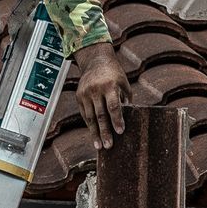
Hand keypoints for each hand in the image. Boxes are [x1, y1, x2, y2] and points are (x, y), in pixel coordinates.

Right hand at [72, 38, 129, 153]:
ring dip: (95, 133)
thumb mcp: (123, 83)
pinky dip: (89, 125)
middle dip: (105, 132)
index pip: (113, 106)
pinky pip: (84, 114)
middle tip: (109, 146)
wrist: (95, 60)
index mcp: (110, 85)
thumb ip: (125, 99)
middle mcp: (96, 90)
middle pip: (100, 115)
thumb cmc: (114, 74)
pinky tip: (94, 135)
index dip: (117, 120)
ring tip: (99, 146)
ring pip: (90, 117)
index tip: (120, 132)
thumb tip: (127, 118)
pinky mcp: (79, 96)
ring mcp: (85, 93)